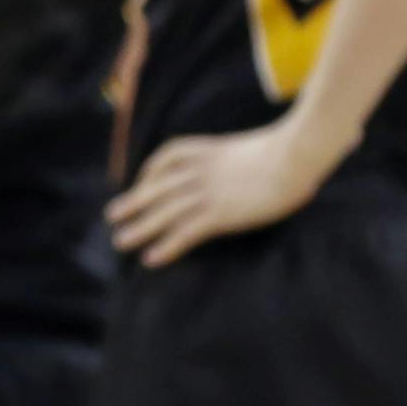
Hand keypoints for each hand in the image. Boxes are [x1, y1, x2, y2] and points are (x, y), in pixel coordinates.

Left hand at [107, 117, 333, 265]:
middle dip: (133, 203)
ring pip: (163, 212)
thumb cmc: (287, 151)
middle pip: (157, 188)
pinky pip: (185, 232)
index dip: (149, 173)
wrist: (294, 155)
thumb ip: (241, 156)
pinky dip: (166, 246)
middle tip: (112, 216)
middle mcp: (198, 170)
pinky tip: (152, 258)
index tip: (139, 183)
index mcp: (206, 149)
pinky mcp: (219, 213)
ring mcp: (206, 192)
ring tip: (120, 242)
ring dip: (139, 229)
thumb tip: (248, 165)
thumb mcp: (255, 147)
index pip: (166, 157)